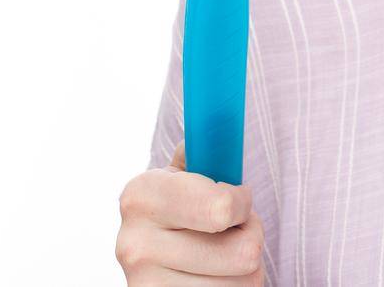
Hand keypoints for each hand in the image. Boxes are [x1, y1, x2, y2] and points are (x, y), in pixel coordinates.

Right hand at [116, 141, 264, 284]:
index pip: (221, 208)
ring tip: (222, 258)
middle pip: (245, 252)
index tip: (236, 201)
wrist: (153, 261)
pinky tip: (215, 279)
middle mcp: (133, 245)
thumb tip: (219, 114)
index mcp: (141, 194)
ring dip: (246, 270)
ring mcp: (145, 286)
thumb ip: (202, 151)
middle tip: (231, 231)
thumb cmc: (185, 208)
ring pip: (246, 282)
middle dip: (249, 236)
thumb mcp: (184, 174)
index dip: (242, 204)